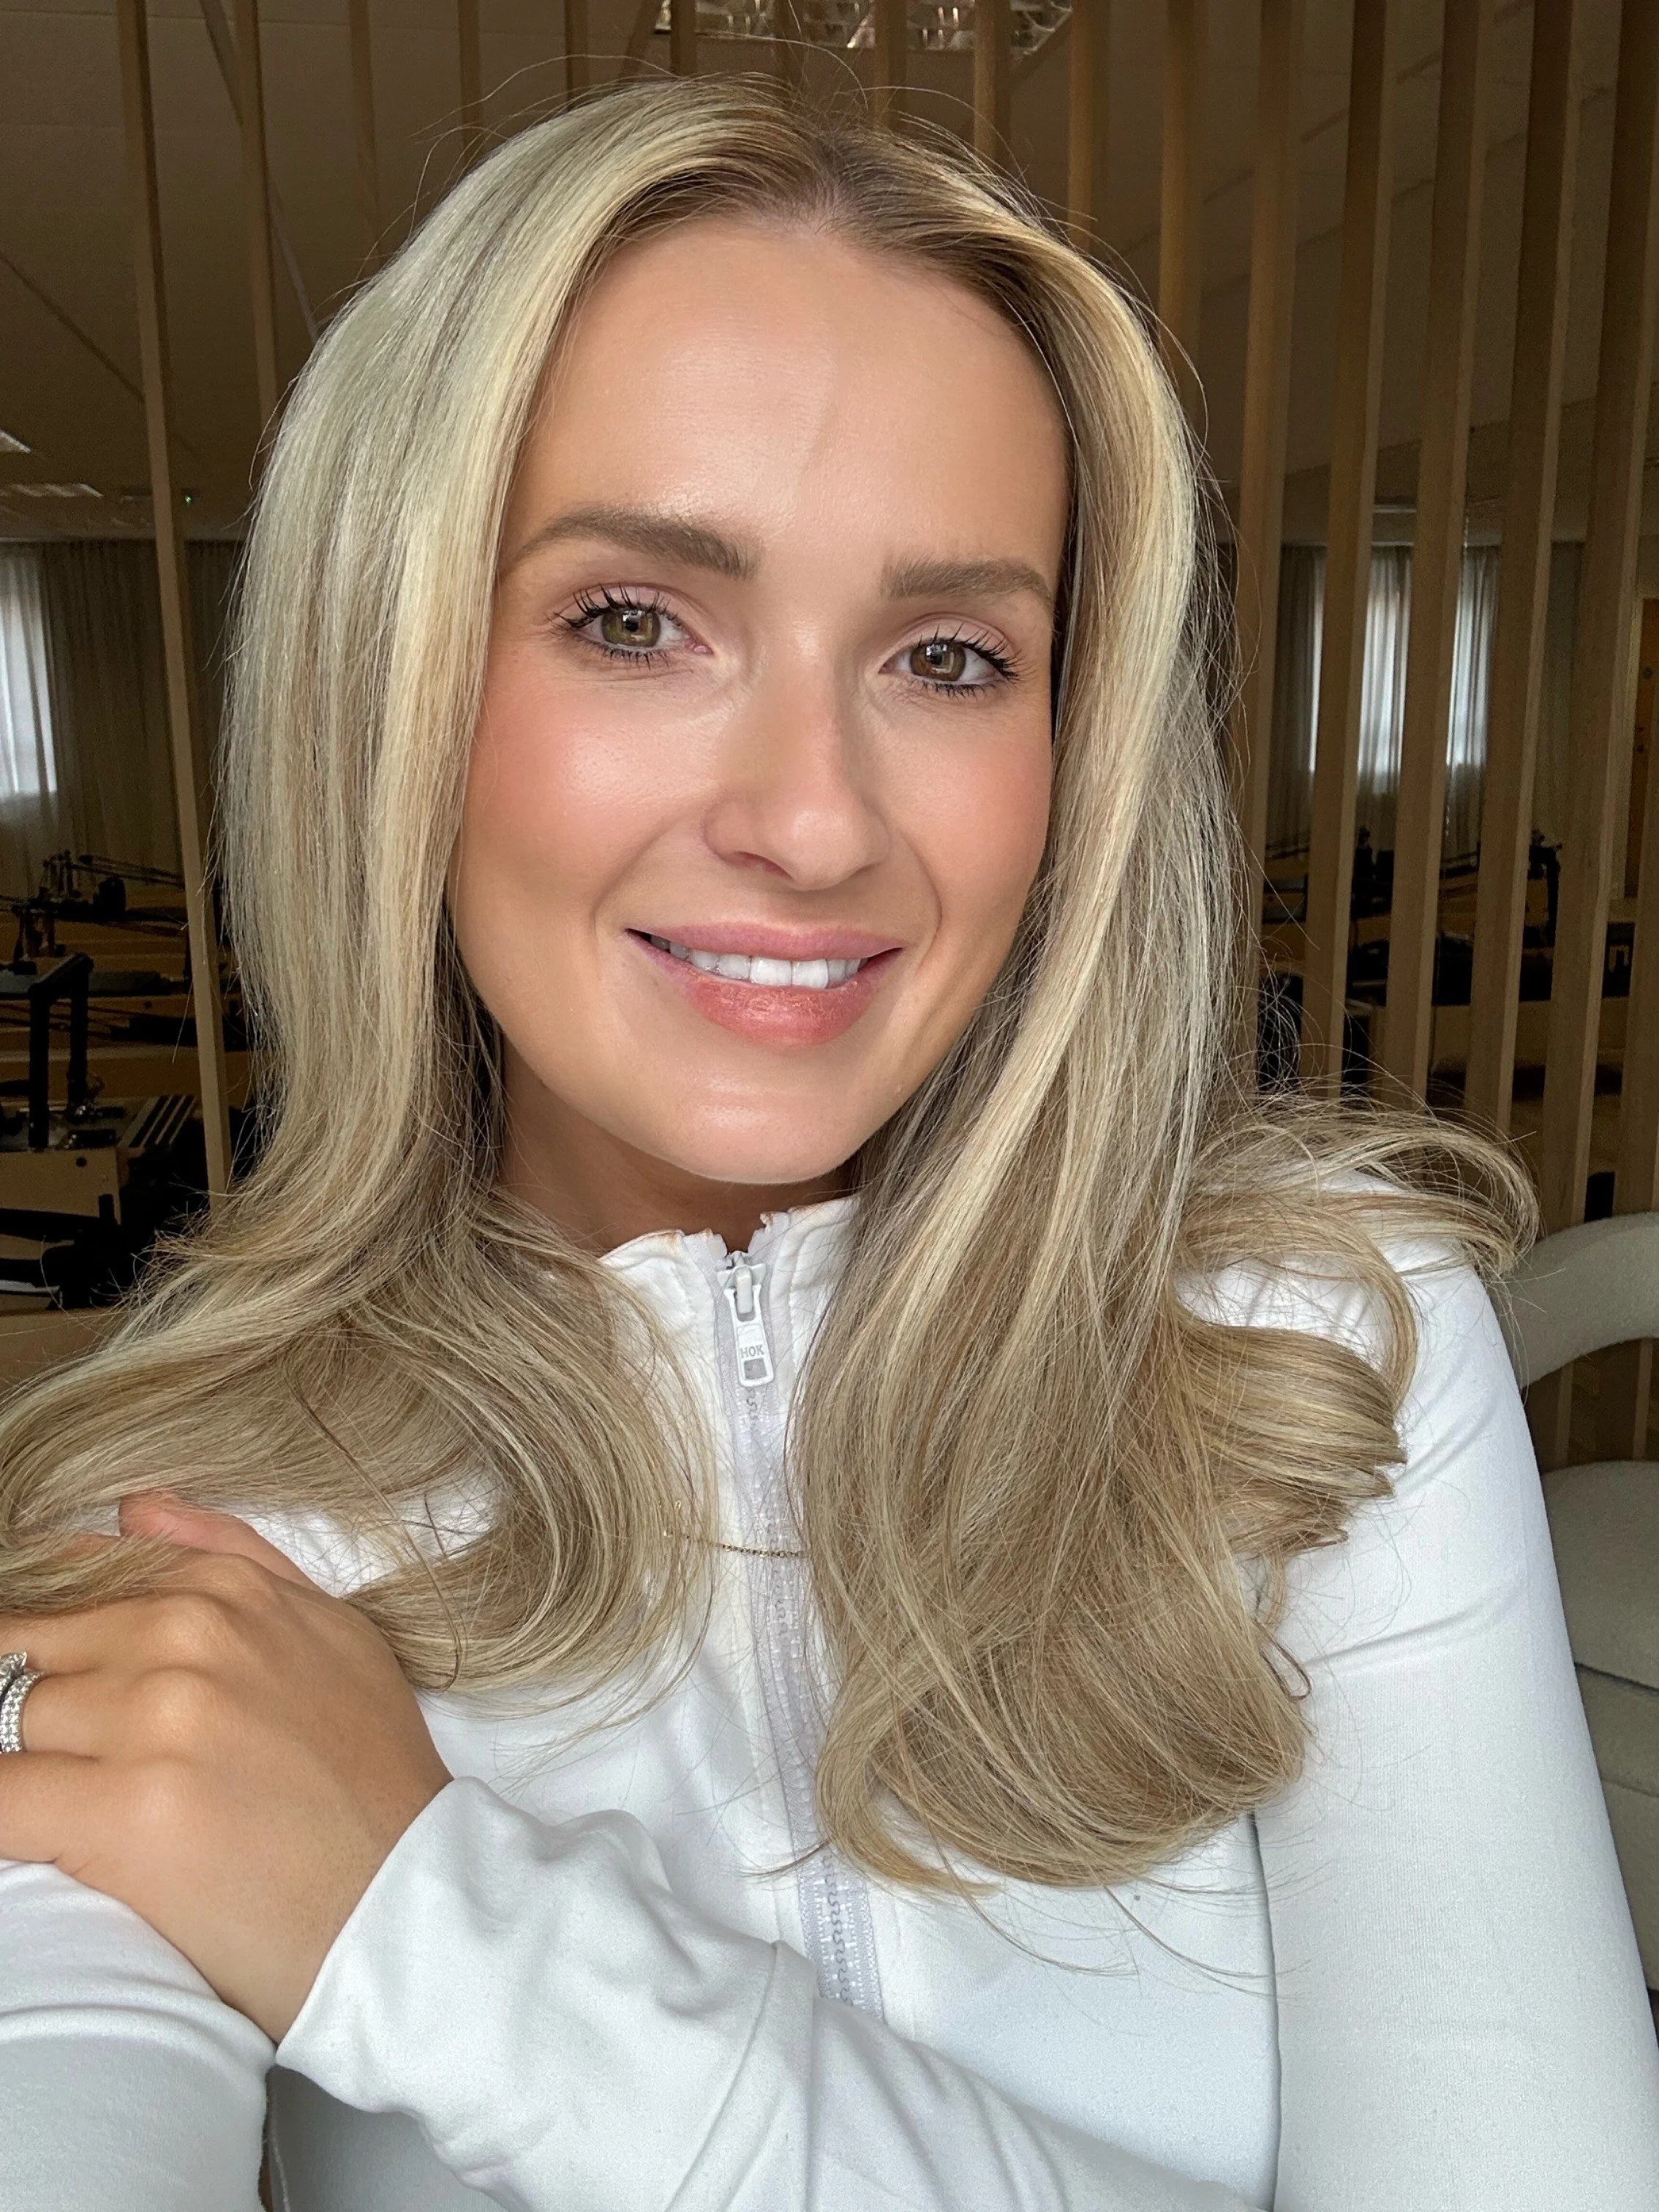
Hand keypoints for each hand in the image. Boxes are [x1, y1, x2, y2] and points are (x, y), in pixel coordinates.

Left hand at [0, 1492, 451, 2040]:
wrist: (405, 1903)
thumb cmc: (370, 1776)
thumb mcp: (329, 1630)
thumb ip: (229, 1555)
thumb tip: (132, 1510)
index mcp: (227, 1586)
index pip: (73, 1585)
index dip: (61, 1655)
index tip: (83, 1703)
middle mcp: (188, 1633)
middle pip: (30, 1654)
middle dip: (44, 1712)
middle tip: (99, 1765)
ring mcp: (155, 1717)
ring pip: (10, 1724)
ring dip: (39, 1769)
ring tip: (103, 1811)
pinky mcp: (123, 1809)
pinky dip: (7, 1816)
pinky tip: (49, 1832)